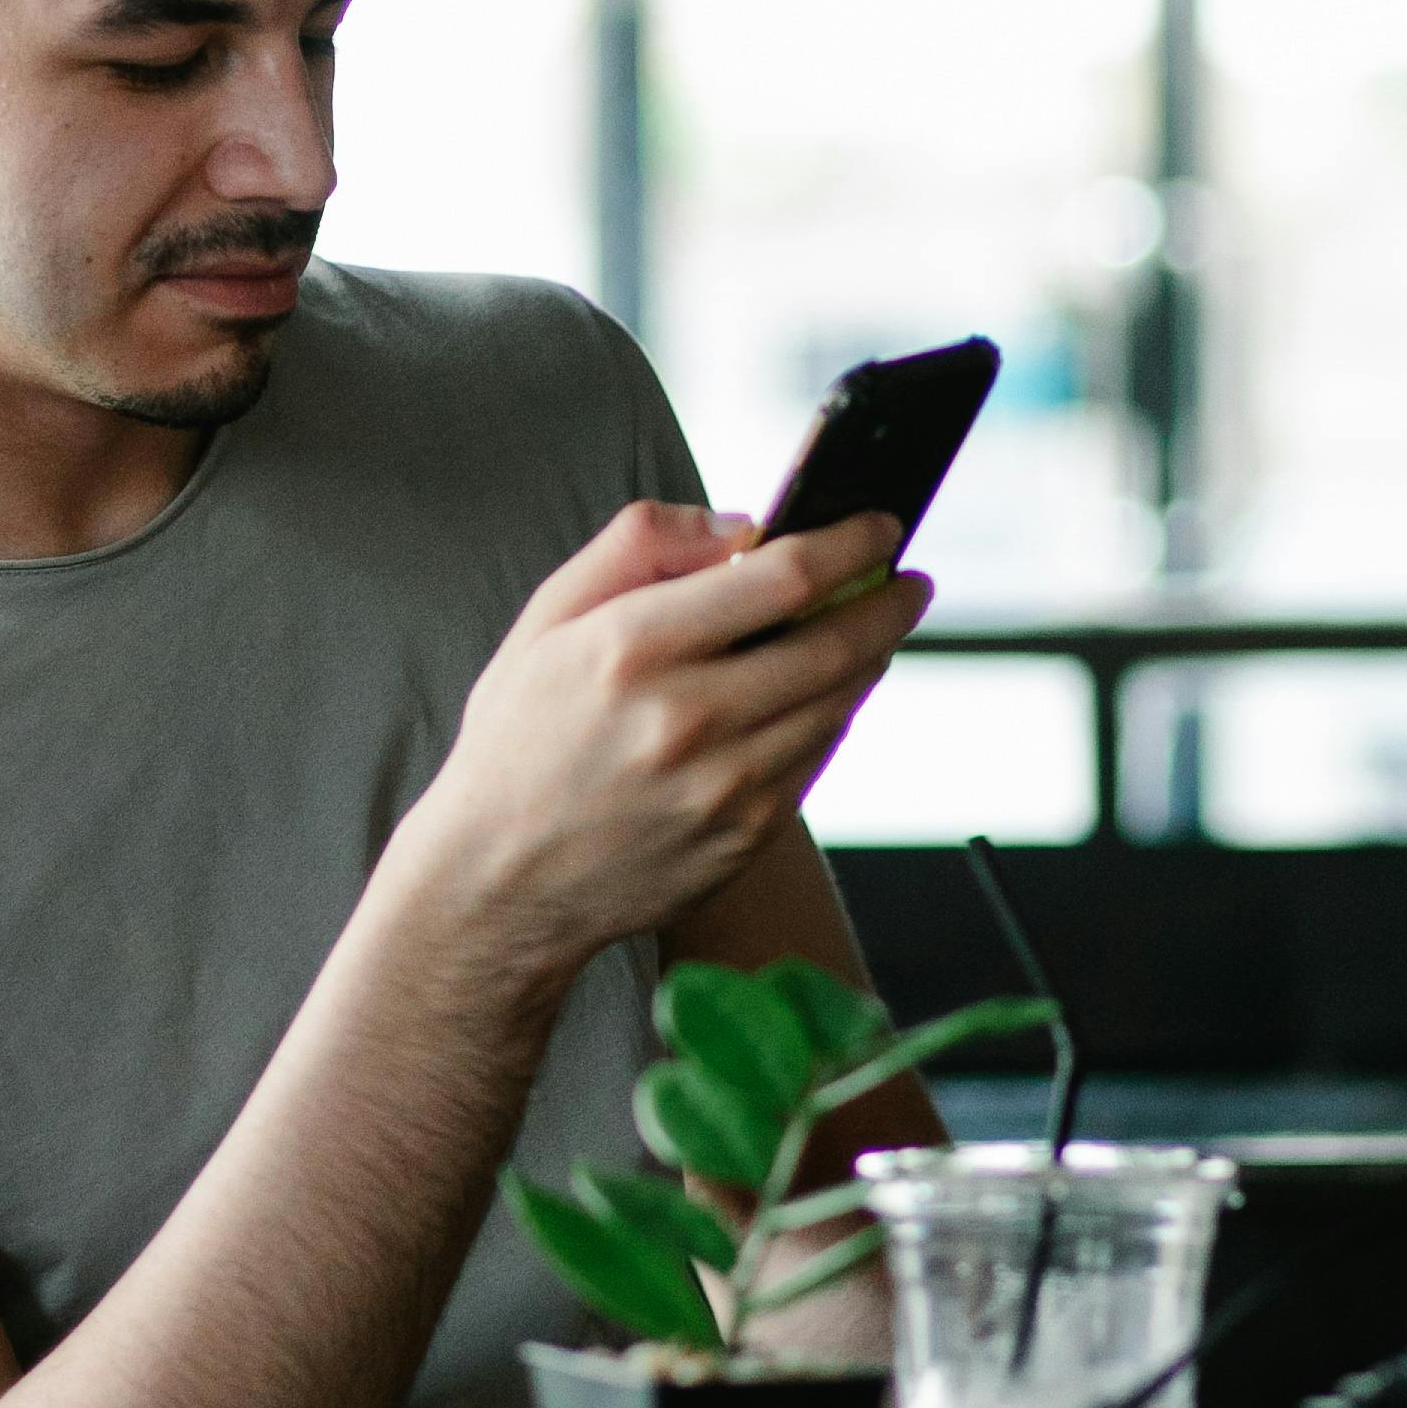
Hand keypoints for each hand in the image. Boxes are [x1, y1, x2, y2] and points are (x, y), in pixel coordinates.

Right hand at [394, 500, 927, 994]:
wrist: (499, 882)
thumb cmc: (520, 742)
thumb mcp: (548, 620)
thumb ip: (639, 546)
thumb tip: (738, 526)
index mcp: (632, 649)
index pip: (783, 576)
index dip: (850, 542)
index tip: (878, 525)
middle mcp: (686, 719)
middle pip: (836, 641)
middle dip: (889, 601)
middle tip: (907, 581)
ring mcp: (723, 786)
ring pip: (839, 703)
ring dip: (872, 657)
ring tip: (873, 630)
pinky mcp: (744, 836)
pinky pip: (817, 759)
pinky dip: (833, 717)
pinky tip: (823, 695)